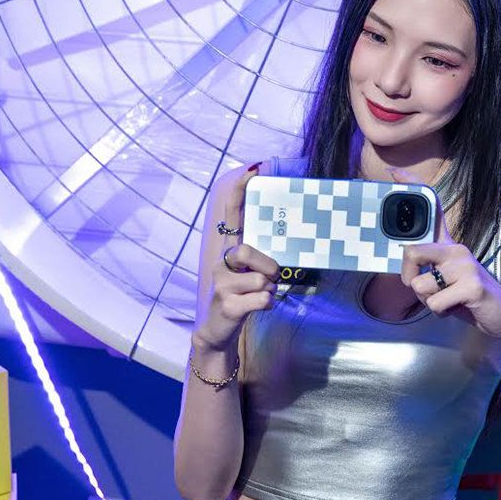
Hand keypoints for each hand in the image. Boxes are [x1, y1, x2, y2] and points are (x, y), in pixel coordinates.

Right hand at [194, 164, 281, 352]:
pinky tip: (255, 308)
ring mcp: (221, 284)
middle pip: (247, 251)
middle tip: (268, 278)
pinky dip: (267, 304)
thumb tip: (282, 251)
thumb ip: (260, 257)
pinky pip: (263, 298)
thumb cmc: (241, 296)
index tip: (253, 169)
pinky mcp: (228, 304)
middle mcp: (221, 262)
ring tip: (257, 297)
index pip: (232, 213)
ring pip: (262, 279)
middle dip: (267, 266)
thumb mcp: (248, 273)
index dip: (241, 191)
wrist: (218, 330)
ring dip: (269, 290)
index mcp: (228, 250)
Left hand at [390, 167, 500, 340]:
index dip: (412, 188)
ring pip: (421, 286)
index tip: (392, 171)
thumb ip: (427, 268)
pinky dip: (441, 312)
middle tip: (425, 289)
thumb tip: (405, 264)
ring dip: (428, 301)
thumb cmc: (468, 297)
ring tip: (448, 300)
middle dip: (409, 278)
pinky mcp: (473, 285)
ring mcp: (467, 265)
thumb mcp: (446, 277)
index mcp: (449, 244)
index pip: (432, 209)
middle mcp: (457, 249)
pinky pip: (436, 303)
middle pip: (411, 252)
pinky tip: (458, 307)